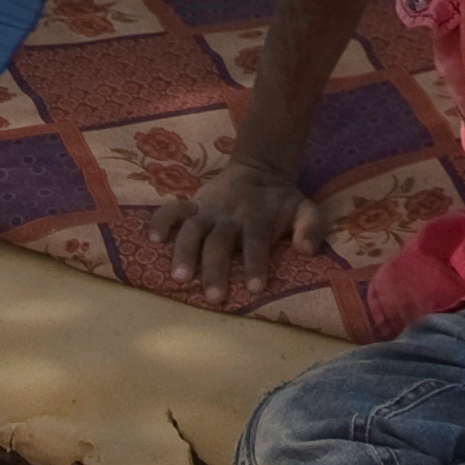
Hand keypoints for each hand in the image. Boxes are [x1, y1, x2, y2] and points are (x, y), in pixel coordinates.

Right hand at [154, 148, 311, 302]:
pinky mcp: (192, 204)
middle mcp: (230, 214)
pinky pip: (171, 210)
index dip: (256, 262)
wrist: (259, 168)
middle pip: (219, 241)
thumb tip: (306, 250)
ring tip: (179, 278)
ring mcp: (208, 208)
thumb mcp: (305, 208)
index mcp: (258, 216)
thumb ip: (311, 227)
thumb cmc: (281, 200)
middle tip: (214, 296)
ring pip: (191, 229)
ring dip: (184, 252)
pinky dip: (160, 221)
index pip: (256, 239)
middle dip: (216, 268)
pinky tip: (153, 240)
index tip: (256, 288)